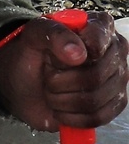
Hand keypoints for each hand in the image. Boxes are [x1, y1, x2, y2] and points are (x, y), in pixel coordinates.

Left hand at [0, 12, 128, 130]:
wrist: (25, 82)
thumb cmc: (32, 53)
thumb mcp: (33, 35)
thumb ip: (53, 33)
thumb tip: (78, 53)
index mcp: (100, 26)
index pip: (97, 41)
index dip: (72, 53)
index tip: (53, 57)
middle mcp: (115, 51)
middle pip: (95, 76)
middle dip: (60, 80)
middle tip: (47, 74)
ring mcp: (118, 79)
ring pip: (94, 100)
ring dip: (61, 99)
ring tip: (51, 89)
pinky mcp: (114, 104)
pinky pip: (97, 117)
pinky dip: (70, 116)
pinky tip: (60, 107)